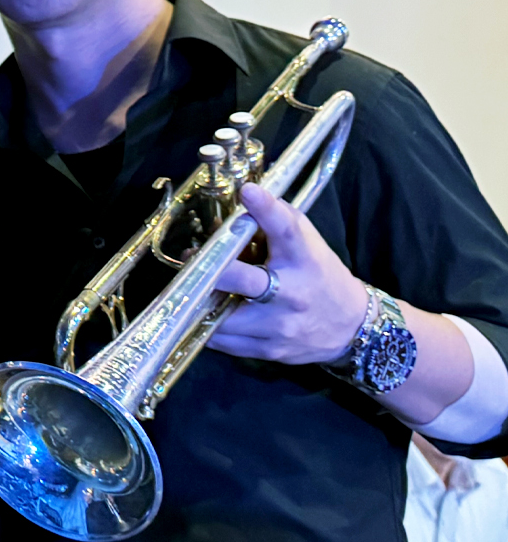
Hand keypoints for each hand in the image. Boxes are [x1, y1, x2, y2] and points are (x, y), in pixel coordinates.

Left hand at [209, 183, 367, 363]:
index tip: (248, 192)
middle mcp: (291, 293)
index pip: (287, 230)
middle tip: (190, 258)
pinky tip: (205, 311)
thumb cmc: (319, 275)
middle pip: (240, 279)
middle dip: (208, 268)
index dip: (265, 208)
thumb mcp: (307, 243)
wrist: (350, 326)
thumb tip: (243, 196)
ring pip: (220, 315)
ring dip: (200, 300)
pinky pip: (221, 340)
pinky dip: (206, 324)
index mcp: (304, 259)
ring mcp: (279, 326)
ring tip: (193, 287)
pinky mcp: (268, 349)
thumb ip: (278, 219)